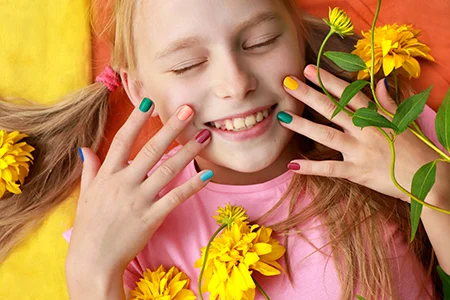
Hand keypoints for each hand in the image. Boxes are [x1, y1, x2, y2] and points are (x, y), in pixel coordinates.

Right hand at [65, 101, 212, 284]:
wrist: (93, 260)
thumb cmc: (89, 226)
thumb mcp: (86, 194)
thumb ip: (90, 169)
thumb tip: (86, 148)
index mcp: (108, 175)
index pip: (123, 140)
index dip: (136, 119)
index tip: (150, 101)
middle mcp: (125, 183)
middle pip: (151, 149)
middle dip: (171, 127)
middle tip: (188, 109)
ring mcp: (139, 199)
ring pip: (168, 170)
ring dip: (188, 151)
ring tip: (204, 136)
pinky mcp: (152, 217)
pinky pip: (176, 197)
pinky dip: (192, 185)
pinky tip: (207, 174)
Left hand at [279, 65, 443, 202]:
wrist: (429, 178)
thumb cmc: (415, 148)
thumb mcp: (403, 120)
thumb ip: (387, 101)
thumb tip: (379, 81)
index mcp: (375, 116)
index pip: (348, 94)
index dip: (327, 81)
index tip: (308, 69)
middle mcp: (365, 130)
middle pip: (332, 109)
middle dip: (309, 95)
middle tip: (288, 83)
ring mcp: (360, 150)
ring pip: (326, 135)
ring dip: (303, 126)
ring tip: (282, 117)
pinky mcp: (358, 172)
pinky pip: (331, 169)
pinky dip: (311, 168)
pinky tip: (292, 165)